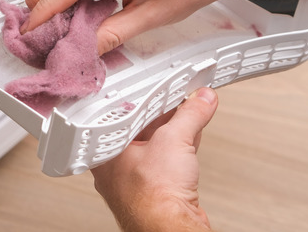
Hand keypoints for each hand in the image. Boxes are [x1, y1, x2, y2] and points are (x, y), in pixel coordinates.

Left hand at [91, 87, 217, 231]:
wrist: (169, 230)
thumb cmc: (153, 198)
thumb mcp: (174, 140)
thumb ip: (190, 115)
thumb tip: (200, 100)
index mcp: (107, 152)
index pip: (125, 114)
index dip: (147, 98)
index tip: (163, 89)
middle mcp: (116, 167)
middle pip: (141, 129)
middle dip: (164, 113)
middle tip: (180, 97)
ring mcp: (135, 182)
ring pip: (155, 146)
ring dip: (176, 129)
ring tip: (192, 112)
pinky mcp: (155, 192)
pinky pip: (166, 162)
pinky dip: (180, 146)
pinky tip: (192, 136)